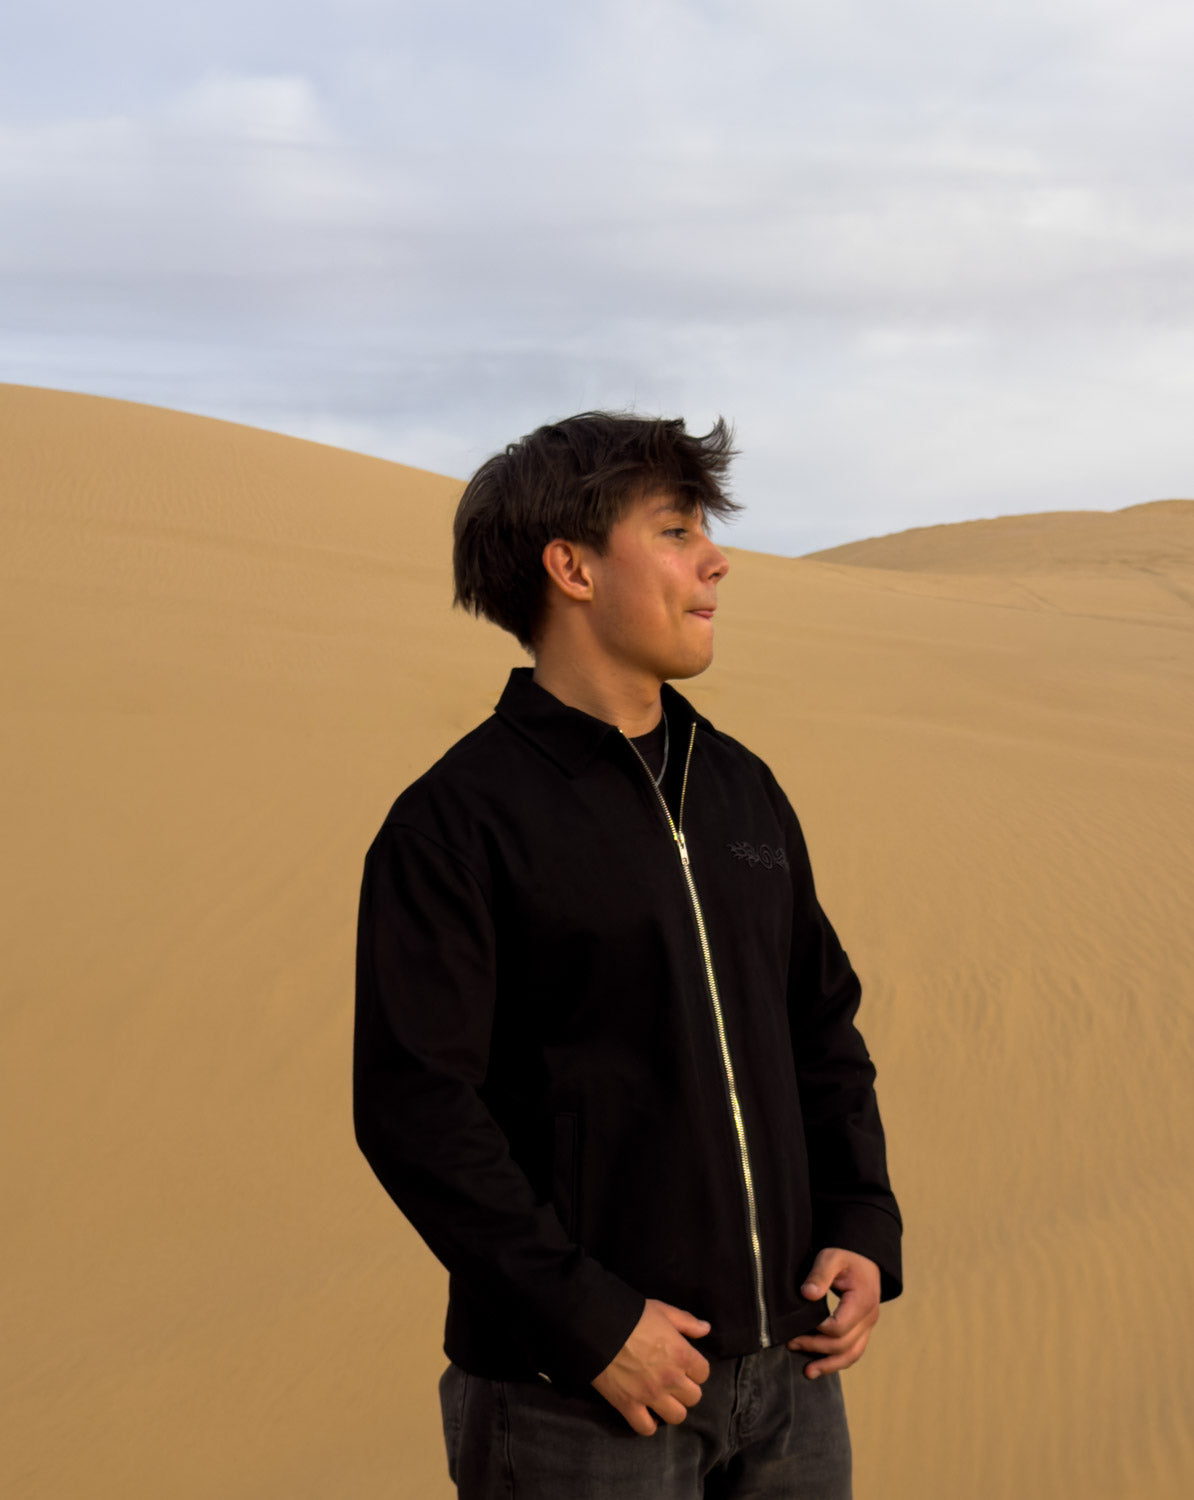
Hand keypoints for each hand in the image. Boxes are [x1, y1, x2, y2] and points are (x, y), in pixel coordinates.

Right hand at [591, 1298, 711, 1435]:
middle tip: (674, 1382)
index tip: (684, 1365)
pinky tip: (646, 1413)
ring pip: (676, 1416)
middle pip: (693, 1397)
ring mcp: (650, 1395)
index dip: (695, 1369)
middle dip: (686, 1389)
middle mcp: (671, 1379)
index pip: (703, 1373)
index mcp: (682, 1354)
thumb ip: (687, 1321)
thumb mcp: (662, 1310)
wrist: (598, 1326)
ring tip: (663, 1399)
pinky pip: (646, 1428)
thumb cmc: (632, 1315)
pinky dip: (648, 1424)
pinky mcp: (629, 1406)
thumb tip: (706, 1328)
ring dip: (672, 1408)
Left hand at [787, 1247, 879, 1378]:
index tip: (797, 1325)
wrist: (864, 1256)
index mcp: (862, 1301)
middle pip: (844, 1345)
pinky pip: (853, 1351)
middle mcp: (869, 1317)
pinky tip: (821, 1365)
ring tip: (807, 1372)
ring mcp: (868, 1326)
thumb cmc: (846, 1256)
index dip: (817, 1330)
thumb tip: (807, 1294)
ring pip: (852, 1354)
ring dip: (829, 1365)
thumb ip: (819, 1274)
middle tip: (790, 1343)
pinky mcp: (863, 1329)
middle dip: (816, 1348)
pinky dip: (837, 1361)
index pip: (839, 1327)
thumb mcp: (831, 1257)